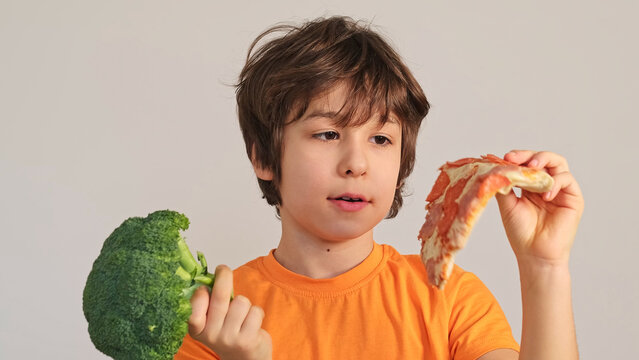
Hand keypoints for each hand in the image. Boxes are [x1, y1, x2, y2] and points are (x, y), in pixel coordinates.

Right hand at [189, 265, 271, 359]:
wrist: (245, 359)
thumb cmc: (228, 332)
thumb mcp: (212, 321)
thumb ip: (210, 302)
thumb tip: (211, 274)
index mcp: (197, 330)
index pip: (194, 308)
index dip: (201, 293)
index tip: (205, 286)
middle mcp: (211, 335)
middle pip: (219, 296)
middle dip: (223, 276)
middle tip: (223, 269)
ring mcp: (229, 338)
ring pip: (241, 301)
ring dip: (245, 304)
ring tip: (242, 316)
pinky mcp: (247, 340)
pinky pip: (255, 311)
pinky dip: (256, 313)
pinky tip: (251, 324)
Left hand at [495, 150, 583, 265]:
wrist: (534, 253)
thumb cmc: (521, 232)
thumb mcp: (508, 204)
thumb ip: (505, 184)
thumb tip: (495, 166)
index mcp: (530, 185)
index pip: (527, 163)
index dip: (517, 157)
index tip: (505, 157)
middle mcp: (546, 184)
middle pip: (543, 159)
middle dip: (529, 155)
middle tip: (516, 158)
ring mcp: (560, 190)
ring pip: (558, 163)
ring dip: (543, 161)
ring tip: (531, 168)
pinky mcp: (573, 198)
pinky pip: (567, 180)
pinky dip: (555, 182)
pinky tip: (544, 194)